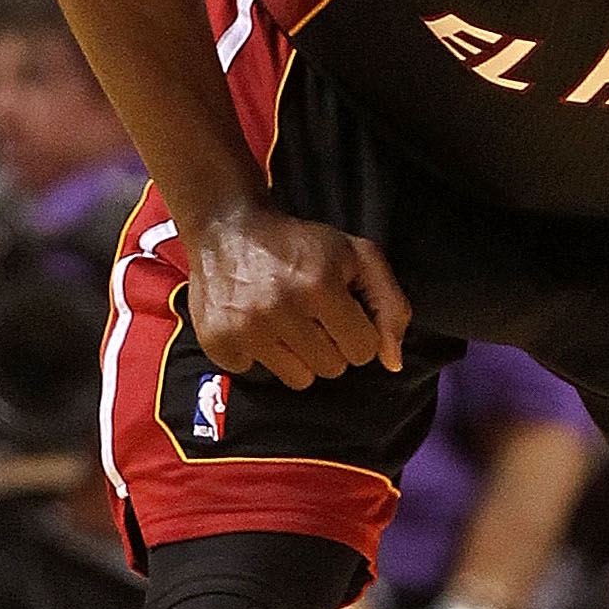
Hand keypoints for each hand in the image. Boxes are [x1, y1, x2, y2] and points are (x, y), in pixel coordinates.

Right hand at [186, 202, 408, 387]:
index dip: (358, 332)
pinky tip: (255, 323)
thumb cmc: (301, 245)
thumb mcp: (358, 256)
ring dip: (298, 355)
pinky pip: (257, 374)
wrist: (228, 229)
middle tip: (311, 314)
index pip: (363, 350)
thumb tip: (392, 362)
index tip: (342, 313)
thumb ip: (390, 305)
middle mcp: (278, 308)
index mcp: (319, 285)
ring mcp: (244, 327)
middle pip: (332, 368)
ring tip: (286, 321)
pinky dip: (259, 354)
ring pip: (298, 379)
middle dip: (330, 345)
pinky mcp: (216, 340)